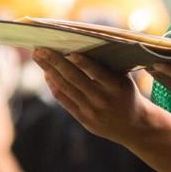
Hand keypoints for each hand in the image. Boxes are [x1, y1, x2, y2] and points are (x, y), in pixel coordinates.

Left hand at [34, 49, 151, 143]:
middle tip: (40, 48)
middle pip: (74, 78)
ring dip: (48, 71)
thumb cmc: (126, 94)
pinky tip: (47, 73)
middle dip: (54, 61)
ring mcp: (91, 111)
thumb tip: (81, 46)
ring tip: (38, 57)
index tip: (67, 49)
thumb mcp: (124, 79)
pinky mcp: (82, 118)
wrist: (132, 124)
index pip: (95, 71)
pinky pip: (63, 99)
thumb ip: (107, 66)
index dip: (81, 61)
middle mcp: (102, 99)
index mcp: (116, 86)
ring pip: (64, 87)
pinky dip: (53, 84)